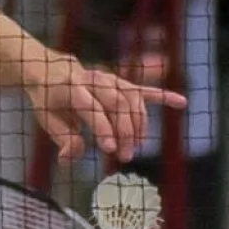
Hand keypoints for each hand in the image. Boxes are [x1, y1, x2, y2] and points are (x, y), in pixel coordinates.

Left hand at [26, 53, 185, 163]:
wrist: (50, 70)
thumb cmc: (49, 99)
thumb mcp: (46, 119)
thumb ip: (62, 138)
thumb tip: (70, 158)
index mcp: (73, 88)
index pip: (92, 107)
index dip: (103, 129)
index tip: (111, 150)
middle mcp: (94, 80)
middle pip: (117, 103)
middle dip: (125, 131)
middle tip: (125, 156)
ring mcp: (109, 80)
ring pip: (132, 99)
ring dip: (139, 124)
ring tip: (136, 146)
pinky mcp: (120, 83)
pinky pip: (143, 89)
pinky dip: (163, 96)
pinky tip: (181, 103)